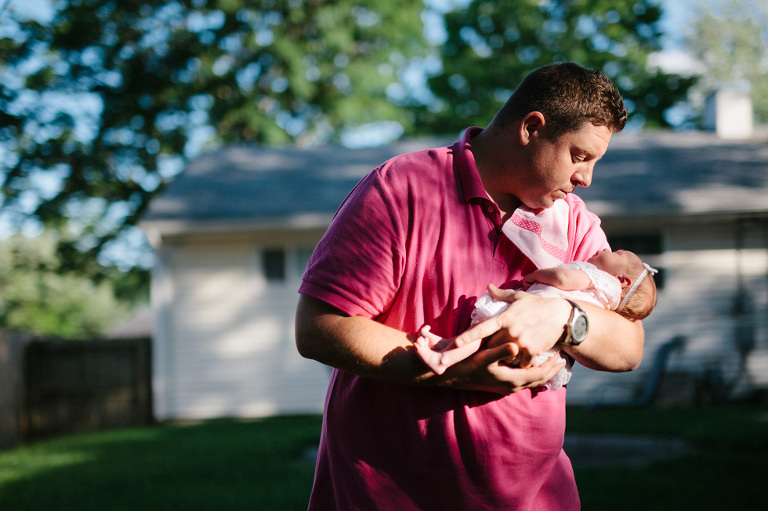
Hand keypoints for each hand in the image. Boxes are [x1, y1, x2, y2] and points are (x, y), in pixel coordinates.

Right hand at [437, 344, 565, 393]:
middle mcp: (511, 386)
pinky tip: (532, 365)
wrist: (452, 374)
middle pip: (539, 380)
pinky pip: (523, 381)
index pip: (539, 374)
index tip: (561, 355)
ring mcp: (506, 387)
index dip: (551, 366)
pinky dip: (532, 374)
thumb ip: (501, 350)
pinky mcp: (501, 385)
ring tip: (552, 362)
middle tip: (563, 359)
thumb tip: (516, 346)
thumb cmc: (467, 363)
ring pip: (532, 382)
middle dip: (551, 370)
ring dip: (543, 372)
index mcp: (510, 379)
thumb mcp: (483, 355)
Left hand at [454, 284, 570, 368]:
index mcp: (505, 317)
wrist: (561, 316)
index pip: (482, 328)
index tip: (456, 344)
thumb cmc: (537, 305)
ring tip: (508, 353)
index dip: (468, 337)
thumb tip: (488, 287)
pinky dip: (518, 363)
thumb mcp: (519, 297)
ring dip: (504, 357)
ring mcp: (521, 342)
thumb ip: (501, 294)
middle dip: (489, 349)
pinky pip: (519, 363)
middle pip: (491, 346)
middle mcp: (511, 331)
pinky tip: (521, 357)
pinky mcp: (532, 352)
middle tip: (489, 350)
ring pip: (504, 356)